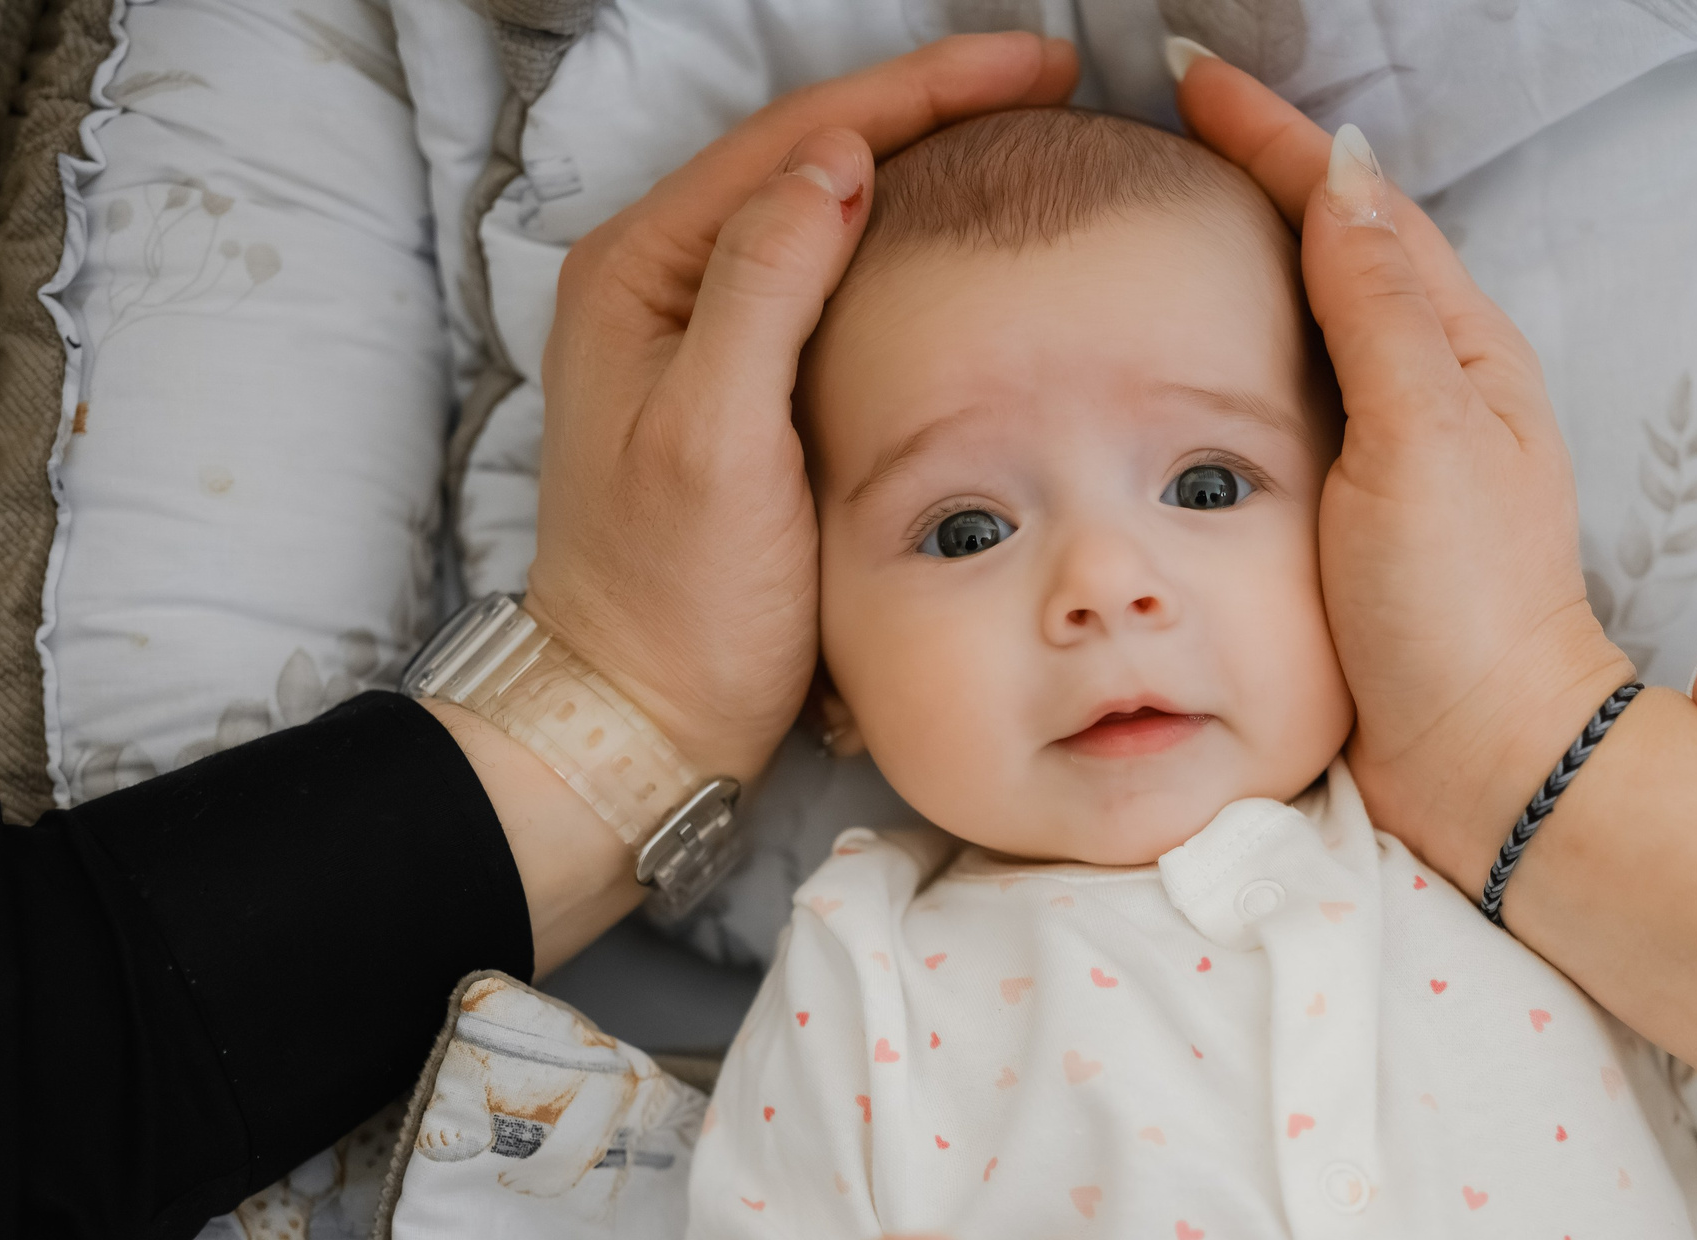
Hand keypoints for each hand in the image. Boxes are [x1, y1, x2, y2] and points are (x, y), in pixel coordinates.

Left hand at [526, 34, 1077, 781]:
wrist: (644, 714)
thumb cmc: (672, 598)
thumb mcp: (713, 440)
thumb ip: (764, 289)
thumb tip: (837, 162)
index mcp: (644, 272)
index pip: (802, 141)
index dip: (923, 92)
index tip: (1035, 67)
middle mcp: (667, 283)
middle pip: (816, 155)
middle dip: (933, 108)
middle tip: (1052, 84)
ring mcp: (705, 333)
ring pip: (828, 209)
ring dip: (924, 163)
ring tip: (1023, 138)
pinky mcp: (745, 387)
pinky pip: (833, 278)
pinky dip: (906, 242)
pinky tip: (966, 239)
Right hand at [1174, 58, 1628, 895]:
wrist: (1480, 757)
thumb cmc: (1462, 605)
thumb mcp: (1423, 437)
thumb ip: (1379, 307)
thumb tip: (1342, 177)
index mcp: (1455, 349)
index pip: (1353, 204)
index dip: (1272, 136)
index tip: (1190, 76)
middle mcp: (1427, 387)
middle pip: (1336, 244)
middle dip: (1256, 176)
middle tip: (1164, 131)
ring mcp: (1391, 452)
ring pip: (1311, 319)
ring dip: (1247, 258)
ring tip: (1164, 217)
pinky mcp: (1350, 516)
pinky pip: (1286, 402)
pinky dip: (1237, 356)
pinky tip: (1184, 362)